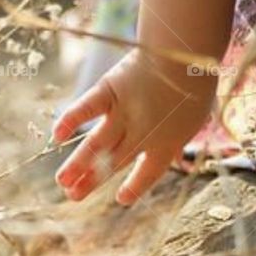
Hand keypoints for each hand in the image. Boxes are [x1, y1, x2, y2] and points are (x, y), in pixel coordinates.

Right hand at [52, 50, 216, 204]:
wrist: (184, 57)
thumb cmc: (196, 80)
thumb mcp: (198, 115)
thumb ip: (181, 138)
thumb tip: (178, 160)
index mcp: (167, 142)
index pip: (149, 172)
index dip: (135, 186)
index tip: (121, 199)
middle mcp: (142, 134)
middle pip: (114, 161)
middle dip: (92, 180)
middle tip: (72, 196)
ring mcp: (124, 113)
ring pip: (97, 144)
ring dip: (77, 164)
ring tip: (62, 181)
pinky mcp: (109, 91)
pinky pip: (86, 108)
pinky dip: (70, 120)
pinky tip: (57, 135)